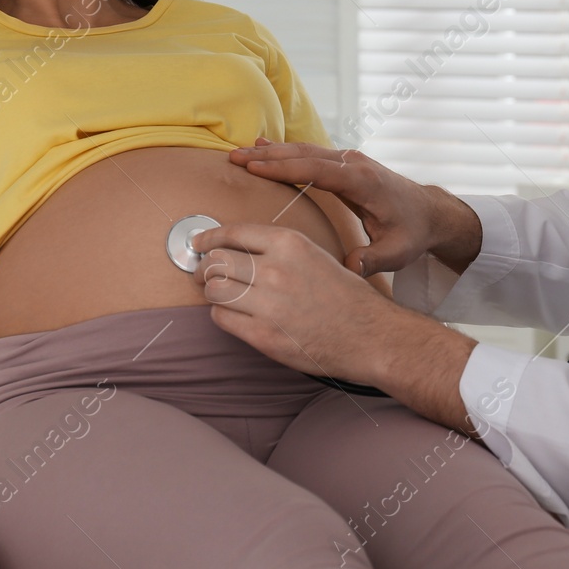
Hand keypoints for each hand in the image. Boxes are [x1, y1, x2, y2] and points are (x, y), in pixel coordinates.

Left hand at [190, 222, 403, 382]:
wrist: (369, 334)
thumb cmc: (344, 295)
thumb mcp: (312, 254)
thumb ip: (275, 250)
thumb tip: (232, 249)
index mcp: (289, 243)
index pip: (231, 233)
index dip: (208, 239)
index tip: (198, 244)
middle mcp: (275, 269)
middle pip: (215, 261)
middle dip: (205, 268)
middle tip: (204, 275)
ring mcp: (268, 304)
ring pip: (212, 289)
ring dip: (212, 292)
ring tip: (222, 295)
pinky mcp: (263, 335)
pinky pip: (221, 318)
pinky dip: (223, 315)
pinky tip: (237, 315)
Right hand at [228, 139, 481, 276]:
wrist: (430, 213)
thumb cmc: (413, 232)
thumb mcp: (397, 252)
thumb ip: (372, 260)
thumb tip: (349, 267)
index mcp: (363, 181)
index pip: (317, 170)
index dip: (284, 167)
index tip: (254, 167)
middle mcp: (354, 164)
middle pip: (305, 154)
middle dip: (269, 155)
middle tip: (234, 157)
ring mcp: (350, 161)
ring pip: (305, 151)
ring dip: (273, 152)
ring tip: (240, 152)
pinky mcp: (345, 165)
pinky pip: (311, 154)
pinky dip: (286, 153)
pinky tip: (265, 148)